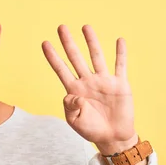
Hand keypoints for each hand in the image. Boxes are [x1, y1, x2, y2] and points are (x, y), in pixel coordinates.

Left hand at [42, 25, 136, 154]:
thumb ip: (70, 108)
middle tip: (61, 27)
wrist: (112, 137)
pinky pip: (120, 66)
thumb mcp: (74, 121)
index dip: (53, 57)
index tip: (45, 43)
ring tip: (85, 27)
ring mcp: (104, 81)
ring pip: (96, 57)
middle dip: (68, 43)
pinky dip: (121, 54)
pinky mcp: (120, 84)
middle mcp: (88, 81)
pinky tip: (119, 41)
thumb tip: (77, 96)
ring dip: (91, 42)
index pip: (61, 70)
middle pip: (76, 58)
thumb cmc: (91, 130)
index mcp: (74, 90)